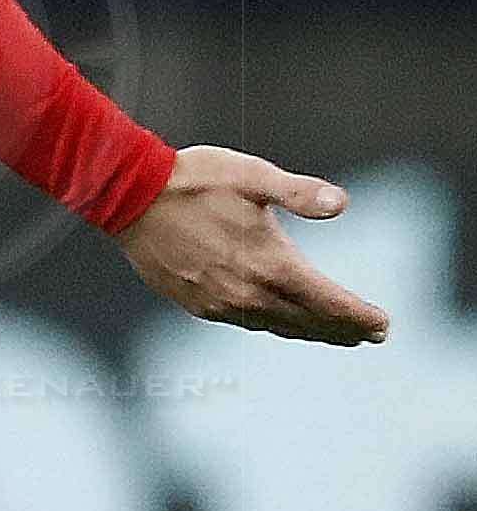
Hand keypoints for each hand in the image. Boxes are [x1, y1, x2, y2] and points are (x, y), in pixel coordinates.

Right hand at [117, 146, 386, 346]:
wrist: (127, 197)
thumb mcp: (253, 175)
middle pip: (307, 321)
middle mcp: (245, 292)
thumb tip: (342, 205)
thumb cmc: (194, 180)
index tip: (383, 324)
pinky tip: (281, 320)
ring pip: (277, 326)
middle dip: (342, 330)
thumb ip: (299, 193)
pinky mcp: (196, 303)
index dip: (358, 315)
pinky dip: (274, 325)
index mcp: (268, 263)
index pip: (327, 301)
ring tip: (334, 333)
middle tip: (371, 334)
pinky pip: (246, 322)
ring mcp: (218, 302)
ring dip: (310, 331)